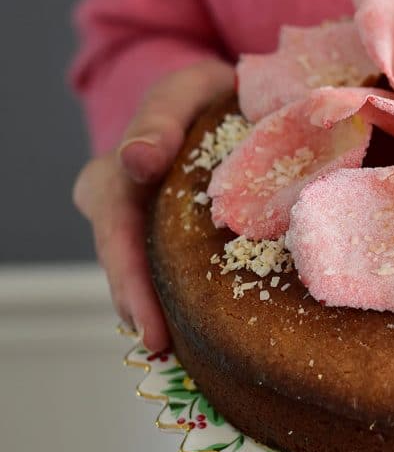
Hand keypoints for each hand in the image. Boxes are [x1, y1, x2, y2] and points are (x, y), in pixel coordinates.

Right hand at [73, 59, 233, 350]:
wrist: (220, 99)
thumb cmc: (200, 96)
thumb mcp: (181, 93)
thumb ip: (159, 121)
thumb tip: (139, 161)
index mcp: (115, 177)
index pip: (115, 236)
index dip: (130, 284)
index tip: (148, 326)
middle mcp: (121, 208)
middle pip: (125, 267)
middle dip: (143, 313)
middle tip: (166, 355)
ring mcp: (145, 225)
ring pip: (147, 276)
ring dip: (161, 315)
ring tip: (184, 358)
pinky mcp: (174, 236)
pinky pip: (174, 272)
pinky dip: (185, 301)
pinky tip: (204, 335)